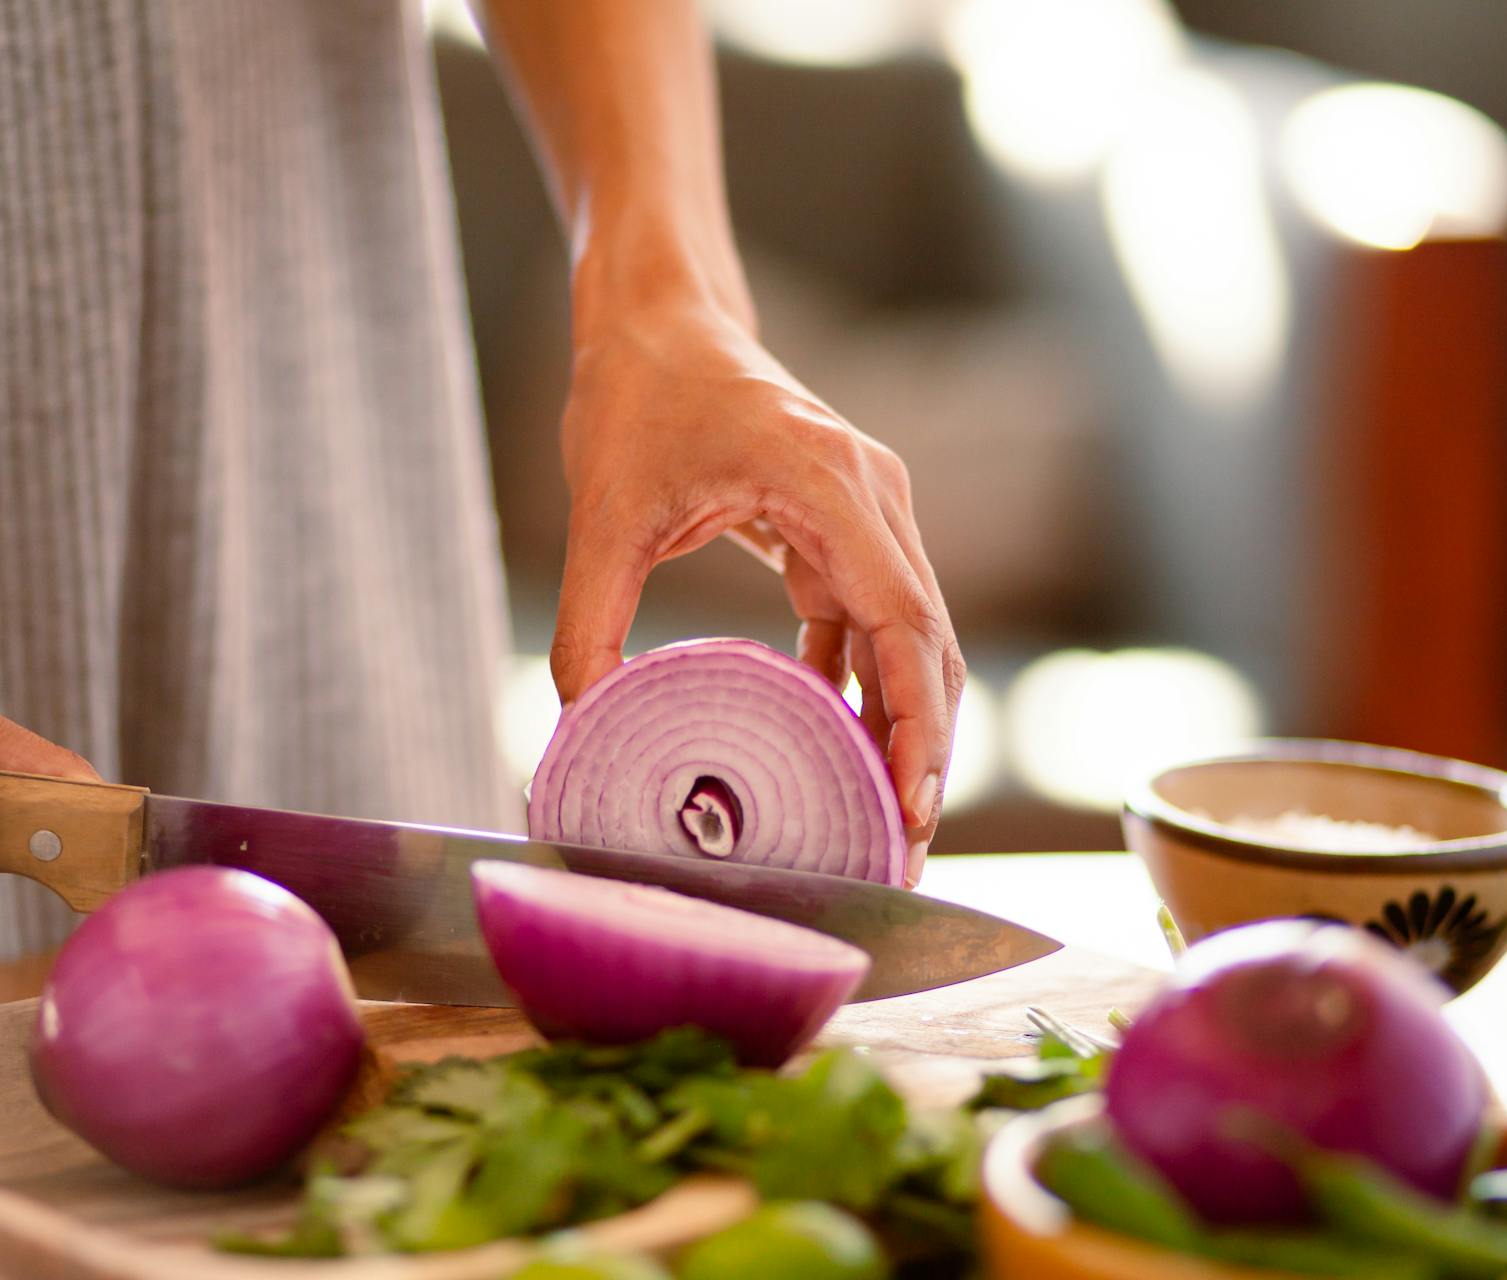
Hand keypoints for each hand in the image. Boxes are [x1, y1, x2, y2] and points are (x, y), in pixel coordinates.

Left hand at [548, 300, 963, 885]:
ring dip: (897, 726)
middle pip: (928, 644)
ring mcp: (867, 511)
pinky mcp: (841, 526)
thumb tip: (578, 732)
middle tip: (901, 851)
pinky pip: (867, 620)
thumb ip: (590, 627)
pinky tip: (829, 748)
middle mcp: (873, 498)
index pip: (906, 624)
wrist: (659, 317)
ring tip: (877, 821)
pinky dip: (857, 686)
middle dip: (922, 751)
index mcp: (833, 487)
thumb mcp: (603, 515)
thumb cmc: (638, 395)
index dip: (917, 724)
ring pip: (908, 638)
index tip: (911, 807)